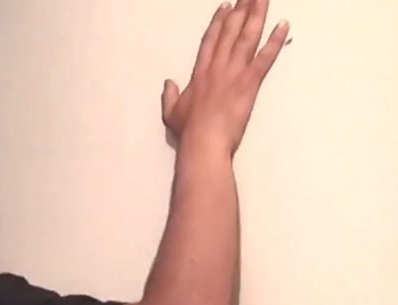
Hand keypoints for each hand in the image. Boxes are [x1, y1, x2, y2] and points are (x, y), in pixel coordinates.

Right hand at [161, 0, 288, 154]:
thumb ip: (170, 96)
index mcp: (200, 73)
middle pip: (231, 31)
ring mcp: (234, 72)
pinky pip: (265, 56)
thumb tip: (168, 83)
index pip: (211, 40)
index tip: (226, 7)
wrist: (204, 142)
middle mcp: (218, 66)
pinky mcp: (250, 82)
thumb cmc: (189, 131)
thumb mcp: (172, 113)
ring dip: (257, 15)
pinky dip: (276, 40)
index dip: (219, 21)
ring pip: (247, 36)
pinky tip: (284, 25)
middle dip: (241, 10)